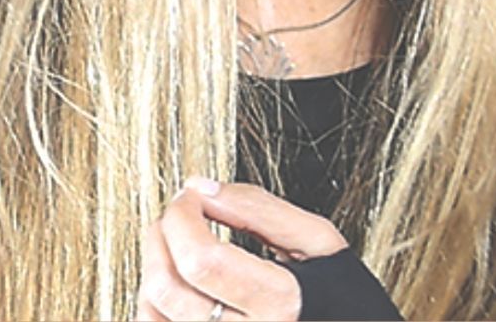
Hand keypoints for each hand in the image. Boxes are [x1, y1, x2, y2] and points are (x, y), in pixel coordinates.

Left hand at [135, 177, 348, 320]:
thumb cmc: (343, 302)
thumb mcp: (320, 242)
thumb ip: (260, 209)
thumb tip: (200, 187)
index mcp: (282, 308)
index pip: (202, 259)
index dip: (183, 215)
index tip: (191, 194)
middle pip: (169, 287)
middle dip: (161, 233)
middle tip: (179, 210)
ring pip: (153, 314)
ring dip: (153, 265)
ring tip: (175, 241)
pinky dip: (153, 302)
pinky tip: (176, 282)